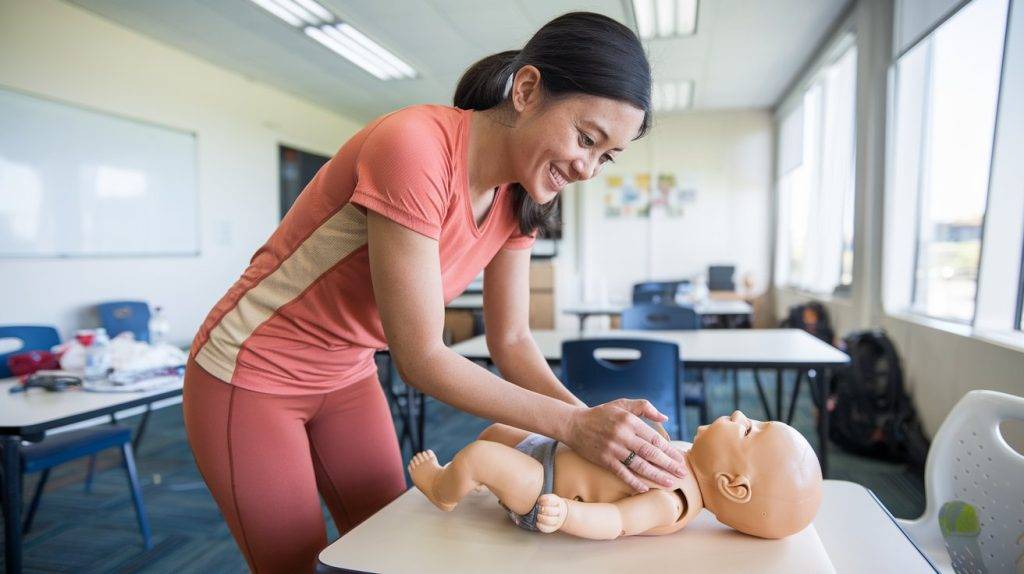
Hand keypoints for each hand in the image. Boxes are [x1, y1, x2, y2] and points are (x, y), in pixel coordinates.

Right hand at [562, 399, 686, 492]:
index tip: (680, 459)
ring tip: (670, 483)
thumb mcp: (622, 404)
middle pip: (650, 453)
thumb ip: (644, 407)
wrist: (573, 424)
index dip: (669, 450)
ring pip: (639, 465)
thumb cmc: (601, 414)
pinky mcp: (604, 460)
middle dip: (669, 465)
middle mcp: (622, 435)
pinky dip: (634, 482)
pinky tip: (646, 488)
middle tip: (682, 474)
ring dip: (656, 475)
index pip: (654, 438)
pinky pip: (622, 473)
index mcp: (629, 421)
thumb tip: (665, 418)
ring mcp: (613, 449)